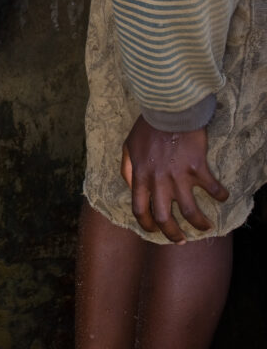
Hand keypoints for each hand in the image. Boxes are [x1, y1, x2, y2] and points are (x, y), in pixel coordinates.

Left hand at [120, 115, 228, 242]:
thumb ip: (127, 168)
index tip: (154, 231)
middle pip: (164, 218)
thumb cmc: (148, 126)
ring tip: (205, 227)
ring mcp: (179, 176)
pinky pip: (211, 188)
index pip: (140, 210)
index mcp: (141, 177)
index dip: (146, 225)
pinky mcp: (197, 167)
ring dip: (198, 223)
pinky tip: (223, 197)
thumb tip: (130, 186)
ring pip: (189, 210)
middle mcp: (159, 181)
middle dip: (172, 234)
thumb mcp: (128, 146)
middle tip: (180, 240)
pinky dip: (219, 195)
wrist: (169, 108)